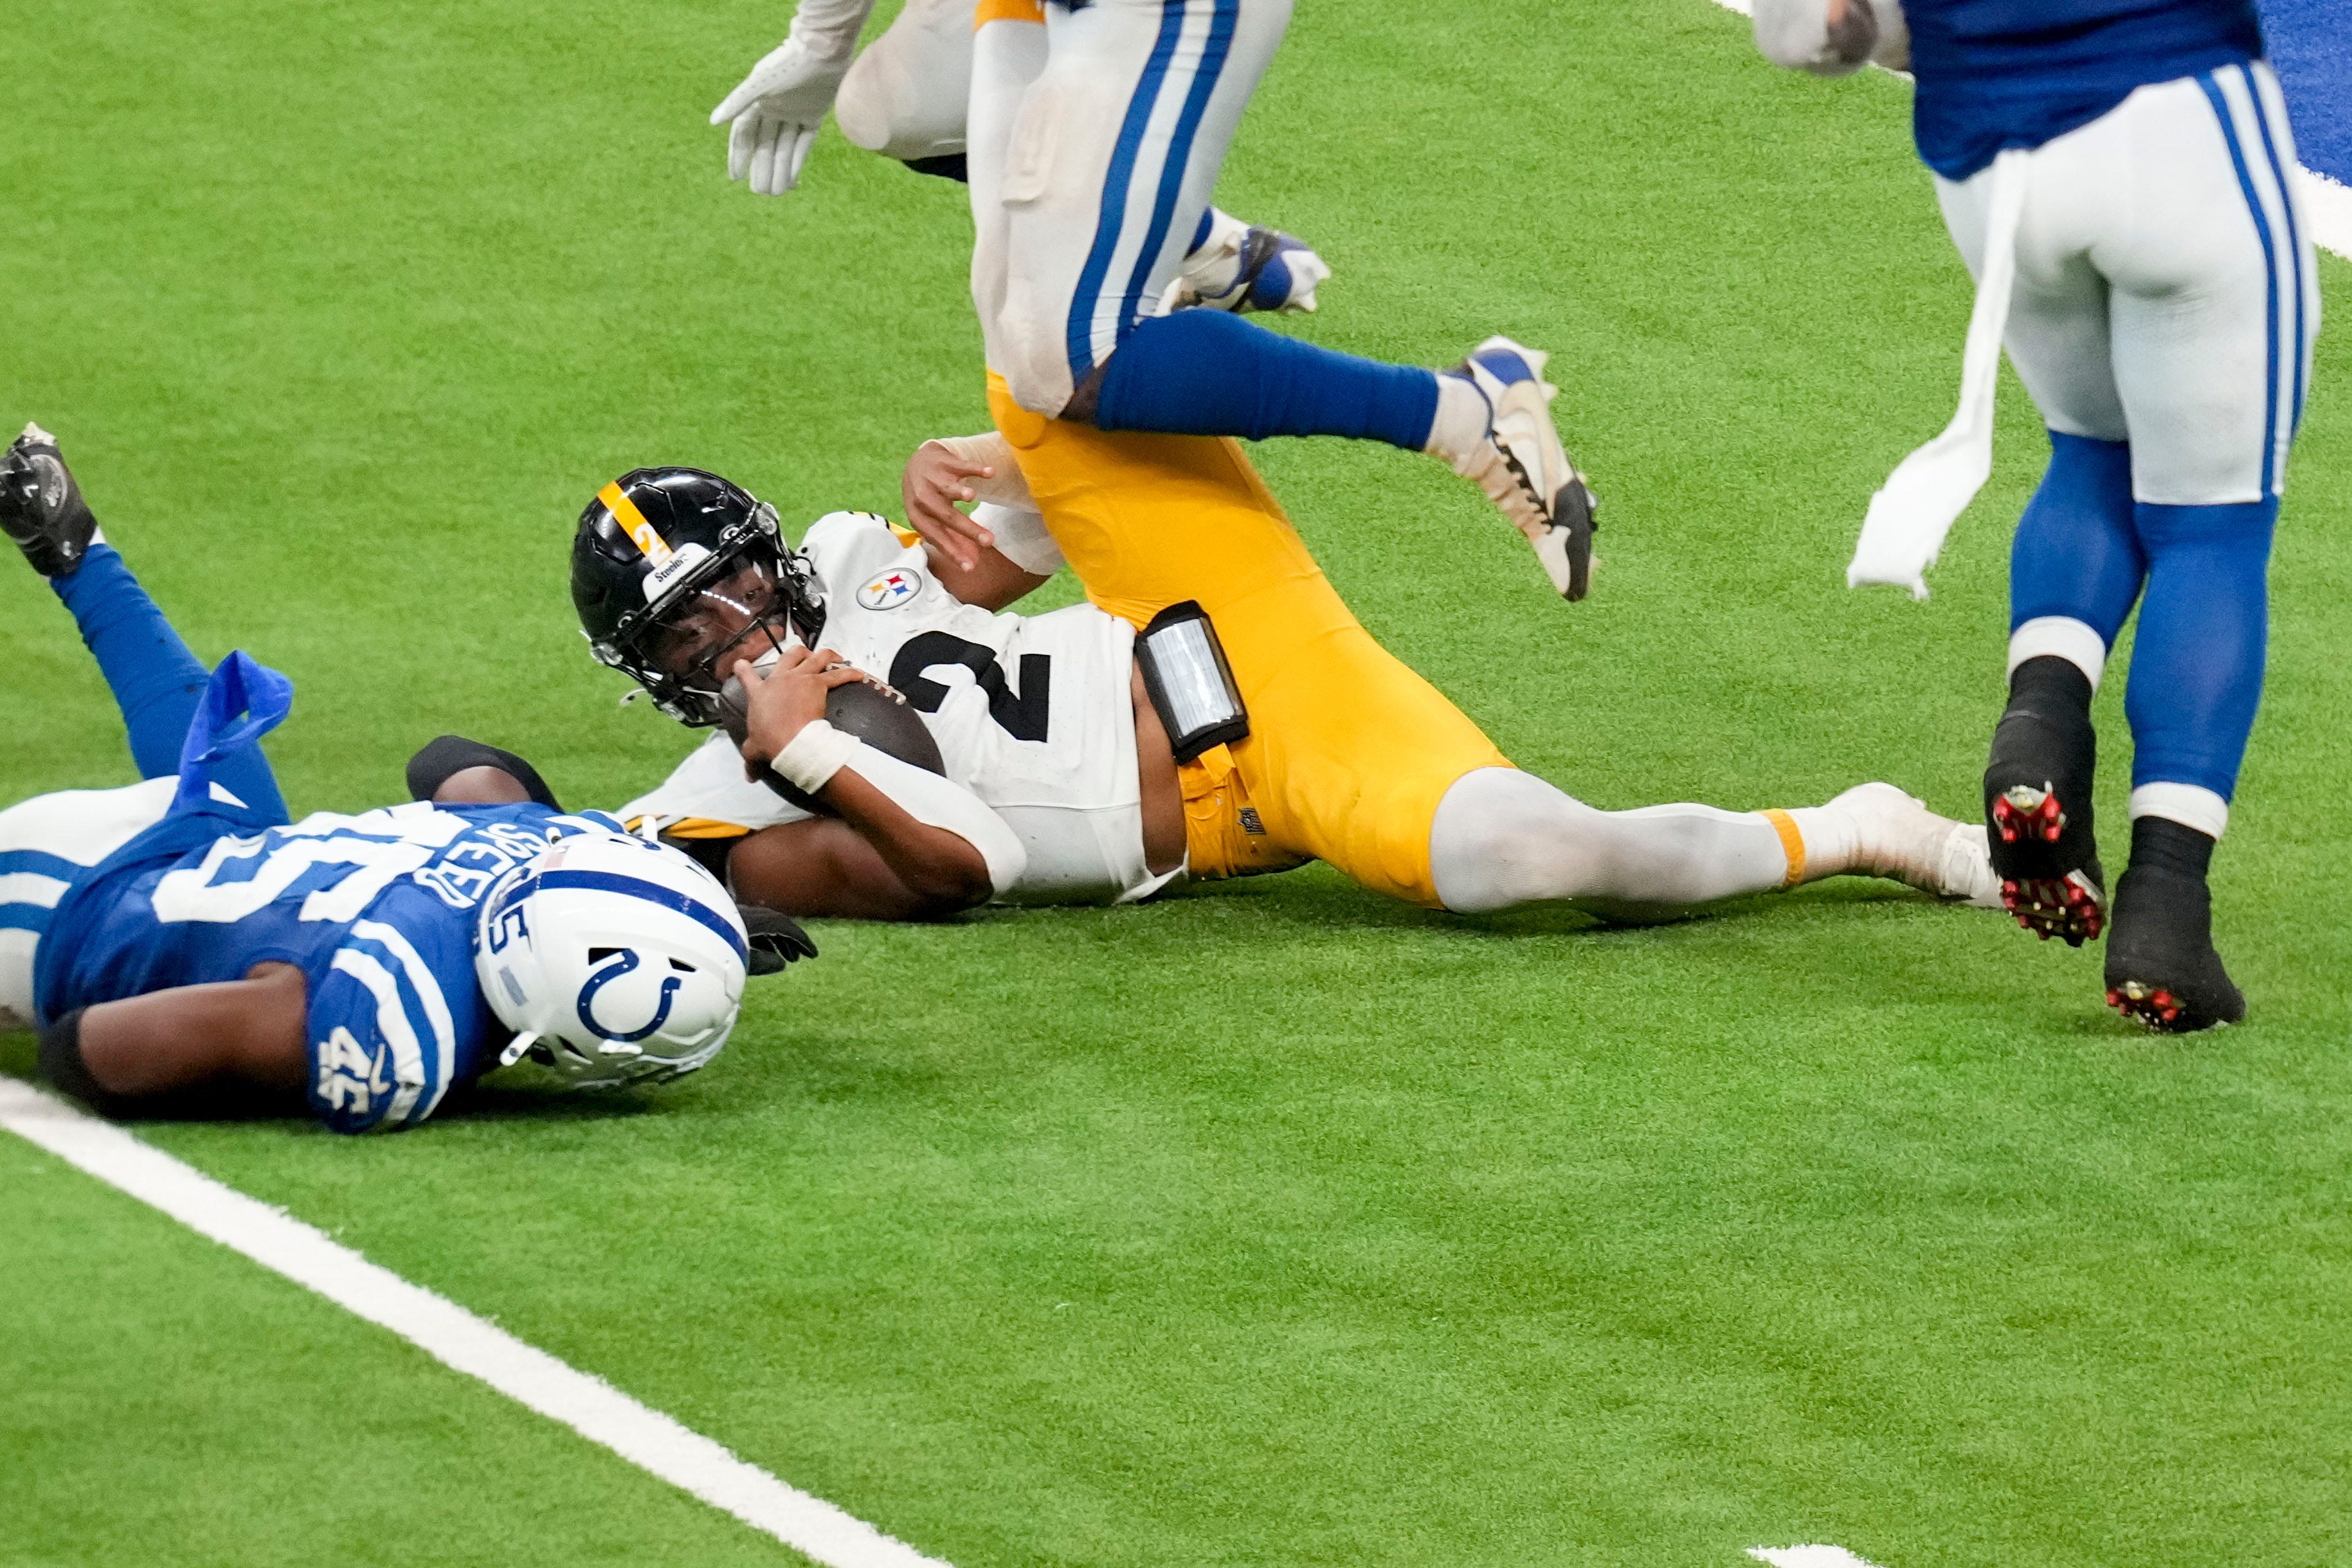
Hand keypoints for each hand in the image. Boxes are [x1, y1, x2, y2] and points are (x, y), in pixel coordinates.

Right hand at [710, 37, 850, 194]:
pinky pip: (803, 143)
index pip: (744, 134)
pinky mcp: (813, 115)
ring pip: (783, 147)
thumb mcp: (759, 83)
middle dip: (761, 168)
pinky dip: (797, 160)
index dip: (739, 155)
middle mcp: (774, 109)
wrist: (823, 50)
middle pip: (765, 145)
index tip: (735, 177)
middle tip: (760, 191)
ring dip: (779, 169)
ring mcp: (794, 113)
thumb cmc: (788, 64)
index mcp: (758, 102)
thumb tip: (713, 122)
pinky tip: (794, 180)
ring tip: (775, 192)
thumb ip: (738, 103)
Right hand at [731, 646, 865, 778]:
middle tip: (807, 656)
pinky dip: (849, 673)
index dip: (743, 669)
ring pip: (814, 657)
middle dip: (799, 653)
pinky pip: (837, 674)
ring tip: (837, 658)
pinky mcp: (817, 684)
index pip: (745, 675)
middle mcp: (778, 679)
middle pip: (789, 655)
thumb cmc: (770, 743)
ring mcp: (799, 679)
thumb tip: (749, 777)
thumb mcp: (753, 750)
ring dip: (827, 655)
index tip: (743, 664)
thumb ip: (750, 760)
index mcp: (759, 693)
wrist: (790, 740)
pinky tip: (858, 674)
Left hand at [901, 439, 998, 571]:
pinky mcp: (943, 460)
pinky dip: (976, 468)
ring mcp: (931, 477)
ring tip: (972, 496)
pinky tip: (991, 473)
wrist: (919, 462)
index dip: (952, 552)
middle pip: (946, 515)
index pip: (935, 536)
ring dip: (959, 491)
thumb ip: (953, 540)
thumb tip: (972, 565)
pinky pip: (960, 465)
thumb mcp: (935, 519)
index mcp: (918, 516)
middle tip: (990, 541)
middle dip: (968, 529)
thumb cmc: (931, 498)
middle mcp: (921, 497)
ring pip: (946, 487)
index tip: (971, 567)